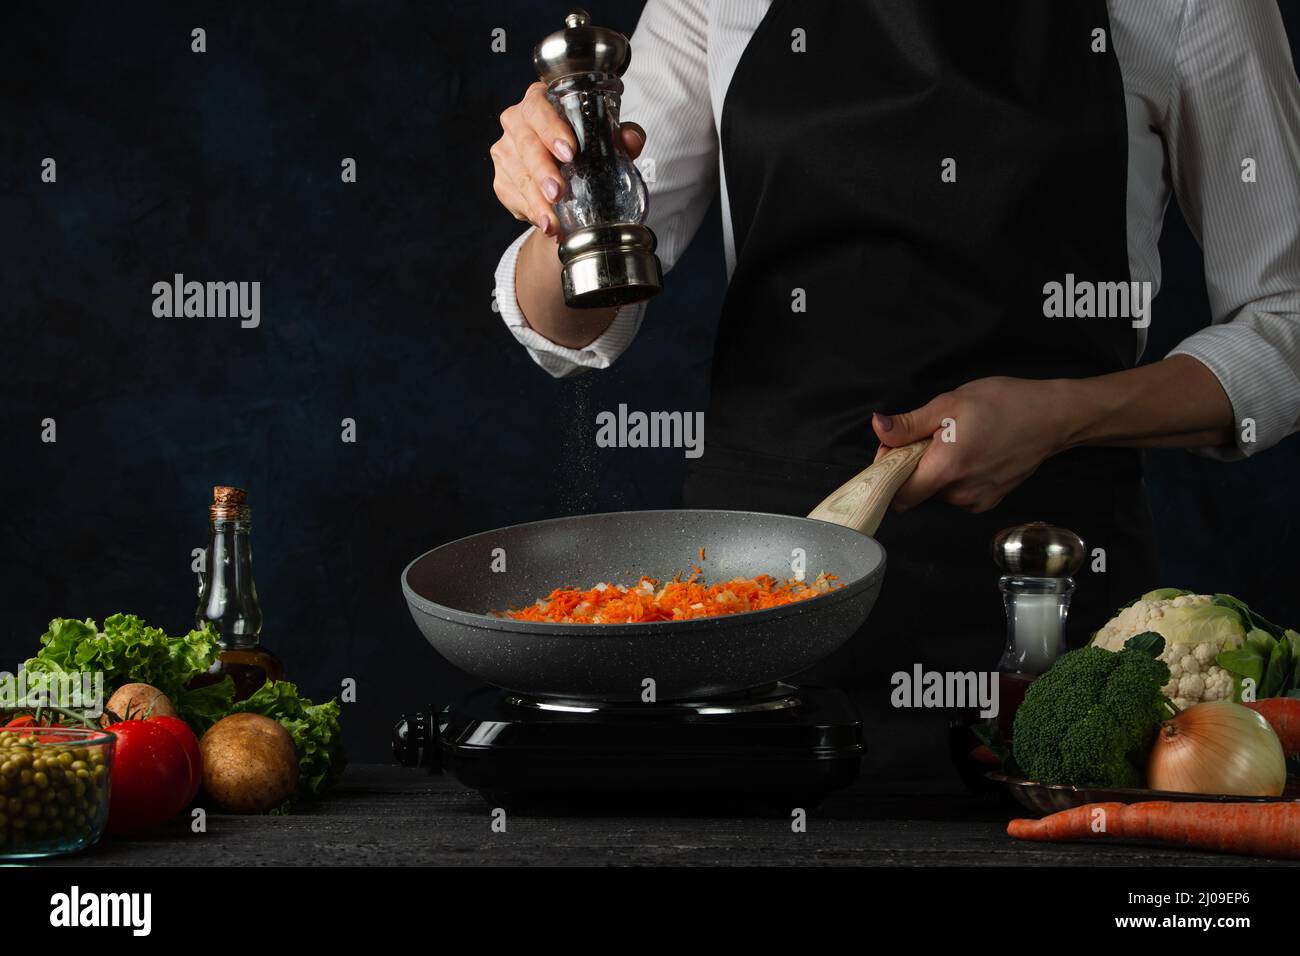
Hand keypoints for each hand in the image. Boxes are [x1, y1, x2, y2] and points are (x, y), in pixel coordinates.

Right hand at [491, 81, 645, 237]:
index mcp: (539, 102)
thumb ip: (621, 136)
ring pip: (518, 175)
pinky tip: (546, 224)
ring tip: (552, 220)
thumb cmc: (584, 148)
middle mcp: (516, 122)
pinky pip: (513, 196)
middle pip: (526, 144)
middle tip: (558, 192)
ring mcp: (505, 151)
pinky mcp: (502, 179)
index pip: (538, 107)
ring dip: (536, 200)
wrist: (564, 179)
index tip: (569, 152)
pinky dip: (531, 212)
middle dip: (543, 171)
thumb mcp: (605, 140)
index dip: (551, 128)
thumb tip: (631, 138)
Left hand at [871, 377, 1074, 512]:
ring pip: (936, 493)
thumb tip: (878, 429)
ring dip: (934, 471)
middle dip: (912, 468)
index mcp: (946, 469)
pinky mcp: (990, 501)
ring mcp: (977, 500)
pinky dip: (954, 478)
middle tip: (928, 437)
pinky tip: (971, 453)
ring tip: (955, 442)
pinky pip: (957, 495)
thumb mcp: (950, 404)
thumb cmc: (1005, 404)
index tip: (893, 452)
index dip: (888, 476)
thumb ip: (910, 424)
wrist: (1053, 417)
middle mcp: (960, 494)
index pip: (898, 497)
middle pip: (916, 493)